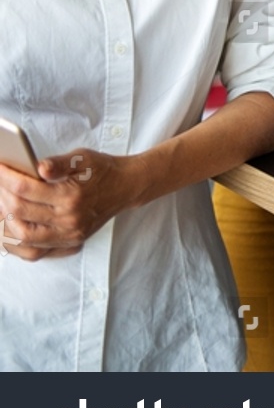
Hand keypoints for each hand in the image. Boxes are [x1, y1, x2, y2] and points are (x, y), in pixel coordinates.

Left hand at [0, 151, 141, 260]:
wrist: (126, 186)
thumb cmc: (102, 170)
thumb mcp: (83, 158)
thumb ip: (59, 163)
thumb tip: (39, 166)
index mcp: (72, 196)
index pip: (25, 189)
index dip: (6, 177)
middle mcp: (70, 219)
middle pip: (19, 212)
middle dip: (2, 195)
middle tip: (0, 183)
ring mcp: (69, 234)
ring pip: (22, 236)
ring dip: (6, 219)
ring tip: (4, 202)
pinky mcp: (70, 242)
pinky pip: (35, 249)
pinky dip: (17, 239)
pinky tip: (12, 224)